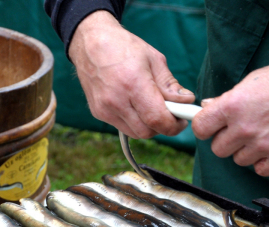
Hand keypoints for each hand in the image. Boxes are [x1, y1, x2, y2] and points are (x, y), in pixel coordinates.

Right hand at [69, 10, 194, 138]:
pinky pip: (122, 126)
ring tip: (152, 109)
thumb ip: (170, 85)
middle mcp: (116, 101)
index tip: (182, 121)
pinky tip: (135, 105)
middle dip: (162, 127)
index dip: (173, 125)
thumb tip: (186, 101)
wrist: (90, 44)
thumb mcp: (154, 59)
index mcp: (133, 84)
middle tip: (170, 114)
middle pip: (146, 132)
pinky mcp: (98, 113)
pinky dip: (134, 121)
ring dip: (148, 126)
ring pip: (134, 133)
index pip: (157, 119)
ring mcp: (105, 109)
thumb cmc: (123, 47)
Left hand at [192, 66, 268, 175]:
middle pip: (218, 149)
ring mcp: (262, 144)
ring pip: (238, 160)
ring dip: (246, 150)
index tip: (211, 125)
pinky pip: (260, 169)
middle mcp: (245, 127)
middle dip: (226, 141)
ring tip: (262, 133)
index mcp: (233, 105)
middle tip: (241, 129)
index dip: (205, 127)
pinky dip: (264, 160)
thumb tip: (207, 107)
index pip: (200, 128)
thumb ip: (228, 98)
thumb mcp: (252, 81)